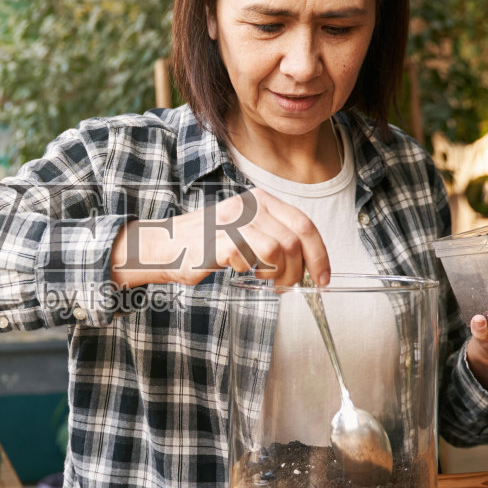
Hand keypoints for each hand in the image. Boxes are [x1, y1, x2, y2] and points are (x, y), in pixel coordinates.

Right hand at [110, 189, 330, 289]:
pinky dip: (252, 271)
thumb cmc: (206, 244)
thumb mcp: (245, 231)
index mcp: (260, 200)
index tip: (322, 277)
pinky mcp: (220, 240)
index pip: (304, 224)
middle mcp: (250, 206)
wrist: (165, 246)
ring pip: (279, 249)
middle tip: (290, 286)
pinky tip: (239, 270)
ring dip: (280, 274)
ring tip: (268, 281)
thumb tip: (307, 266)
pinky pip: (252, 258)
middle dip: (300, 270)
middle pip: (295, 239)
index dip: (319, 254)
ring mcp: (234, 221)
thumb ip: (274, 239)